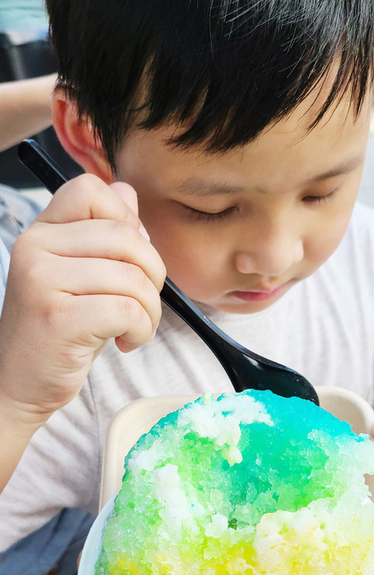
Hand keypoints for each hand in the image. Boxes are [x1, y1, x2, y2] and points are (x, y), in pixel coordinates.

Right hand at [0, 175, 165, 423]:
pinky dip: (141, 330)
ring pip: (132, 277)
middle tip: (142, 303)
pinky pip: (127, 310)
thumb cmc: (59, 331)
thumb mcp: (81, 276)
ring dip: (150, 309)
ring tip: (134, 328)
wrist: (19, 384)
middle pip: (125, 236)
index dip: (126, 220)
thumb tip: (129, 193)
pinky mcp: (58, 319)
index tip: (129, 259)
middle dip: (153, 274)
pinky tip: (126, 342)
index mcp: (41, 232)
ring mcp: (42, 282)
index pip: (91, 190)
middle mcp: (35, 248)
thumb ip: (104, 235)